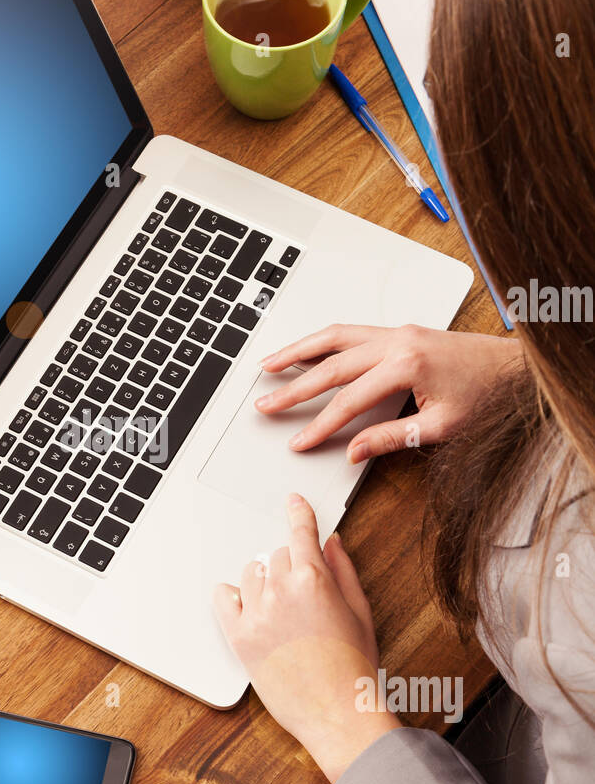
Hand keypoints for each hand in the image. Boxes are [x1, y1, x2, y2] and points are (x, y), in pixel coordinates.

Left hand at [215, 495, 400, 783]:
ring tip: (283, 609)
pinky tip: (247, 605)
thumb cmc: (354, 668)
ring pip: (251, 573)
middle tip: (304, 593)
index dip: (298, 513)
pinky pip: (223, 598)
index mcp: (314, 579)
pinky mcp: (238, 636)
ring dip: (264, 581)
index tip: (293, 502)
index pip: (301, 532)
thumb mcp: (360, 611)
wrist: (337, 713)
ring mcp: (256, 613)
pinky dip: (232, 596)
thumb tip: (330, 543)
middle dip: (290, 565)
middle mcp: (281, 590)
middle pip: (276, 554)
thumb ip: (343, 570)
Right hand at [255, 324, 523, 462]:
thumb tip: (353, 452)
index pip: (349, 400)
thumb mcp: (441, 427)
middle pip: (331, 365)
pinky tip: (305, 350)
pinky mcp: (398, 332)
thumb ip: (390, 439)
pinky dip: (321, 341)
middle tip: (266, 404)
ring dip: (298, 351)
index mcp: (407, 364)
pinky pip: (349, 332)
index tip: (299, 440)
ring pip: (334, 337)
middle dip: (294, 387)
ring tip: (269, 365)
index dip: (320, 424)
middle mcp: (397, 341)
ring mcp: (396, 332)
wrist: (516, 369)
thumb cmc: (487, 395)